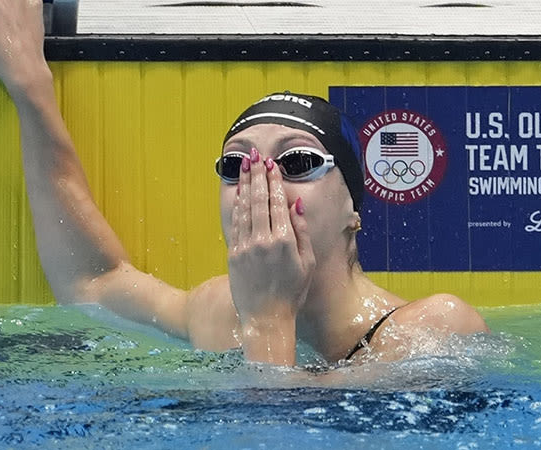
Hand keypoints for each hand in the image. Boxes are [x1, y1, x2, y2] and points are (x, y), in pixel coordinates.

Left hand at [227, 148, 315, 362]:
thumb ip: (302, 231)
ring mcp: (246, 246)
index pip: (277, 203)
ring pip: (245, 208)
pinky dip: (238, 205)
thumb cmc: (292, 292)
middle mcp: (263, 240)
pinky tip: (240, 193)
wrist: (266, 318)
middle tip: (255, 156)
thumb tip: (296, 204)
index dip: (274, 181)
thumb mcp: (307, 263)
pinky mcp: (233, 254)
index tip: (272, 165)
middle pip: (259, 200)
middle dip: (257, 175)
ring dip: (245, 185)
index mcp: (284, 241)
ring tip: (245, 166)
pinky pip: (235, 223)